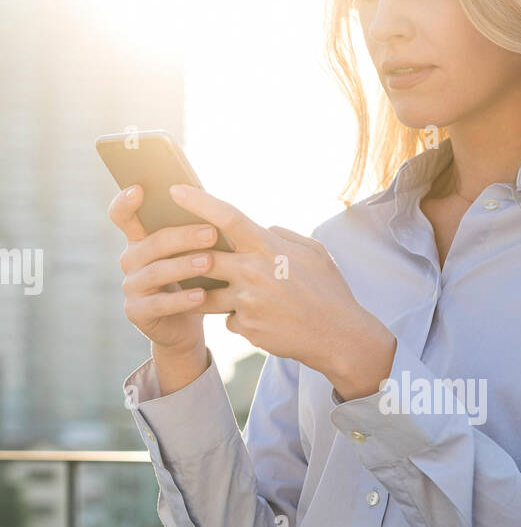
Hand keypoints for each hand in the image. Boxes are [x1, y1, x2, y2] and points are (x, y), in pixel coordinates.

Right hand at [110, 184, 216, 353]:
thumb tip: (210, 203)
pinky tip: (201, 295)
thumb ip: (192, 230)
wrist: (185, 326)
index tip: (139, 189)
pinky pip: (159, 304)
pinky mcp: (136, 312)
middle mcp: (130, 260)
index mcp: (140, 240)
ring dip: (184, 266)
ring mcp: (131, 287)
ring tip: (209, 262)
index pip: (121, 215)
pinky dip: (181, 300)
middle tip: (212, 233)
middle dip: (183, 237)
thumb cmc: (191, 280)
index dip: (125, 202)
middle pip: (151, 243)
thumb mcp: (191, 254)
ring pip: (155, 272)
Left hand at [165, 184, 384, 377]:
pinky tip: (265, 320)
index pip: (227, 218)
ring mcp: (247, 302)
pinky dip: (239, 318)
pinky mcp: (246, 328)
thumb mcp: (314, 252)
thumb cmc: (329, 290)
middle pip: (203, 258)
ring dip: (213, 294)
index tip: (175, 190)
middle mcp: (252, 273)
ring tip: (242, 297)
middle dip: (189, 257)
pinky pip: (229, 319)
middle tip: (181, 257)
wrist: (338, 336)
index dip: (199, 201)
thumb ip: (282, 235)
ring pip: (208, 294)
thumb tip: (260, 228)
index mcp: (268, 248)